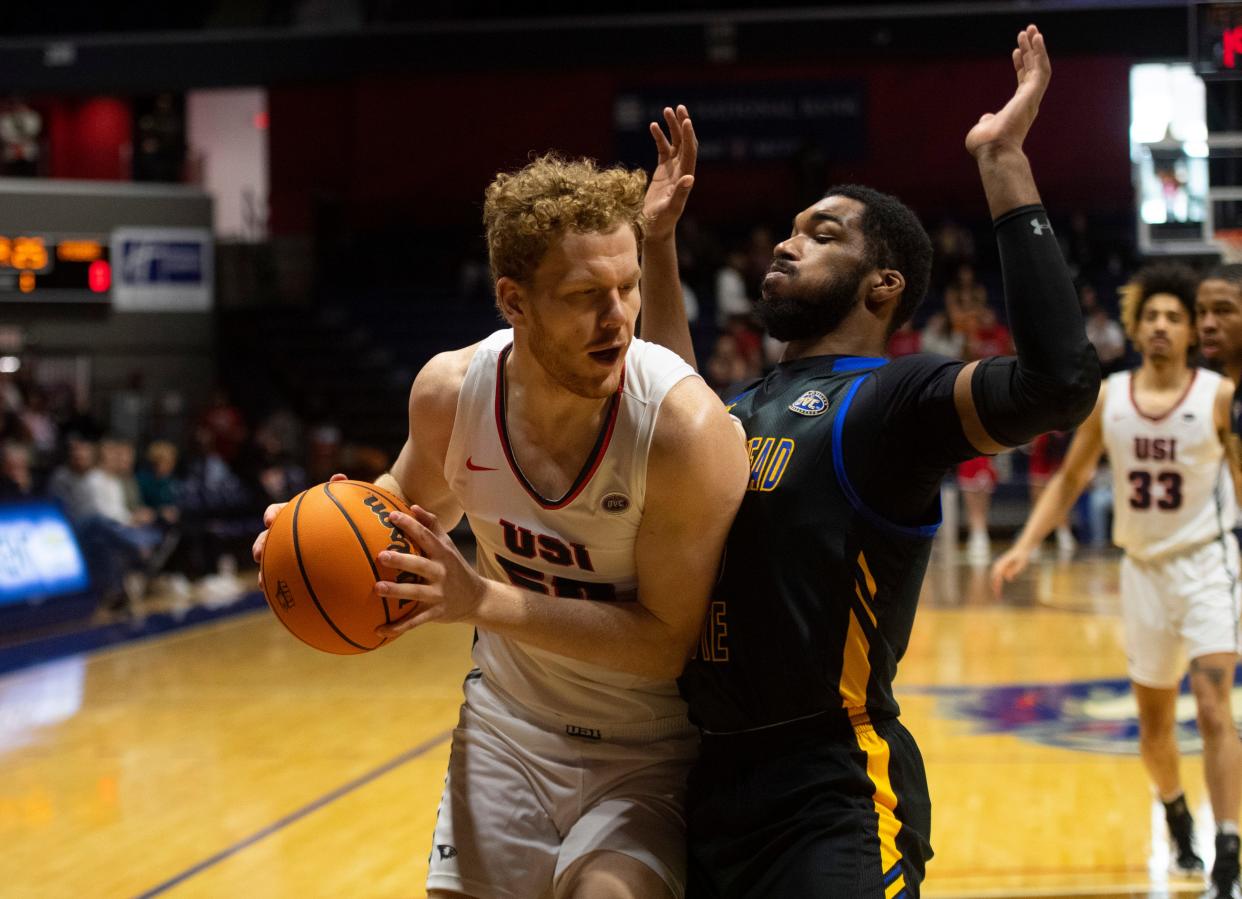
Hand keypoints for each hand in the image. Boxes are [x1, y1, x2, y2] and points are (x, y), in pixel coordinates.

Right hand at [251, 472, 346, 581]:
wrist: (348, 535)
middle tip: (259, 554)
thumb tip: (339, 477)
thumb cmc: (344, 515)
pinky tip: (289, 602)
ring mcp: (289, 554)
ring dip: (264, 573)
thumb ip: (340, 491)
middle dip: (260, 545)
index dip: (271, 515)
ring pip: (271, 563)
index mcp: (293, 516)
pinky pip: (287, 581)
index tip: (270, 520)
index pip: (276, 512)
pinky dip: (284, 591)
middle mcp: (286, 534)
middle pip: (266, 539)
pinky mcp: (296, 572)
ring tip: (262, 584)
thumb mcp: (343, 503)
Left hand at [373, 506, 487, 637]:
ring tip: (377, 589)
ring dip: (397, 592)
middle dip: (401, 561)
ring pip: (416, 593)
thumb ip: (432, 525)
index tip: (392, 516)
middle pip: (420, 565)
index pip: (425, 536)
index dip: (410, 525)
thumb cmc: (454, 566)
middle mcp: (441, 573)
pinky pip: (414, 621)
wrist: (476, 598)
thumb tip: (413, 506)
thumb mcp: (448, 545)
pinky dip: (397, 627)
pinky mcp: (435, 613)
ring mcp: (438, 594)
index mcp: (442, 554)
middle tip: (381, 556)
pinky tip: (378, 630)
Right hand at [643, 105, 696, 241]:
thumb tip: (690, 178)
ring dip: (672, 127)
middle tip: (679, 108)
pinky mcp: (662, 170)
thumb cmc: (661, 222)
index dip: (689, 136)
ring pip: (675, 143)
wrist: (654, 228)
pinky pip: (663, 149)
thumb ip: (680, 194)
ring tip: (667, 110)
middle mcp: (681, 170)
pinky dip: (660, 137)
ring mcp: (672, 169)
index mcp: (685, 177)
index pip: (690, 152)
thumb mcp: (670, 209)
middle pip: (685, 143)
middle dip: (683, 125)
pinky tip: (653, 126)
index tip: (686, 120)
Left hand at [965, 25, 1050, 158]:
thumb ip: (987, 120)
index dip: (1020, 65)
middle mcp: (1028, 102)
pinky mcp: (1033, 94)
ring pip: (1039, 67)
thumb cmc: (986, 146)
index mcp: (1018, 109)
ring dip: (1037, 47)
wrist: (994, 152)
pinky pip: (1041, 69)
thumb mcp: (983, 129)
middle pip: (1032, 71)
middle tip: (1028, 32)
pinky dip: (1040, 52)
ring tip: (1031, 29)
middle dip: (1031, 51)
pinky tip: (1037, 37)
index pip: (1022, 82)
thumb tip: (987, 117)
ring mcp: (1031, 98)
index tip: (1016, 51)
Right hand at [989, 544, 1031, 595]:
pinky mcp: (1001, 566)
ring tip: (997, 593)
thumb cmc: (1022, 557)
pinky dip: (997, 582)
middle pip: (994, 577)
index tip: (998, 592)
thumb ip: (1014, 571)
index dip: (997, 584)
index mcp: (1002, 564)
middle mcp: (999, 564)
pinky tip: (999, 587)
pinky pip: (997, 576)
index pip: (997, 576)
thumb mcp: (1021, 564)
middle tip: (997, 596)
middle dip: (995, 586)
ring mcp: (999, 565)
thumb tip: (1008, 578)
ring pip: (994, 576)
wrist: (1021, 550)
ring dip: (995, 585)